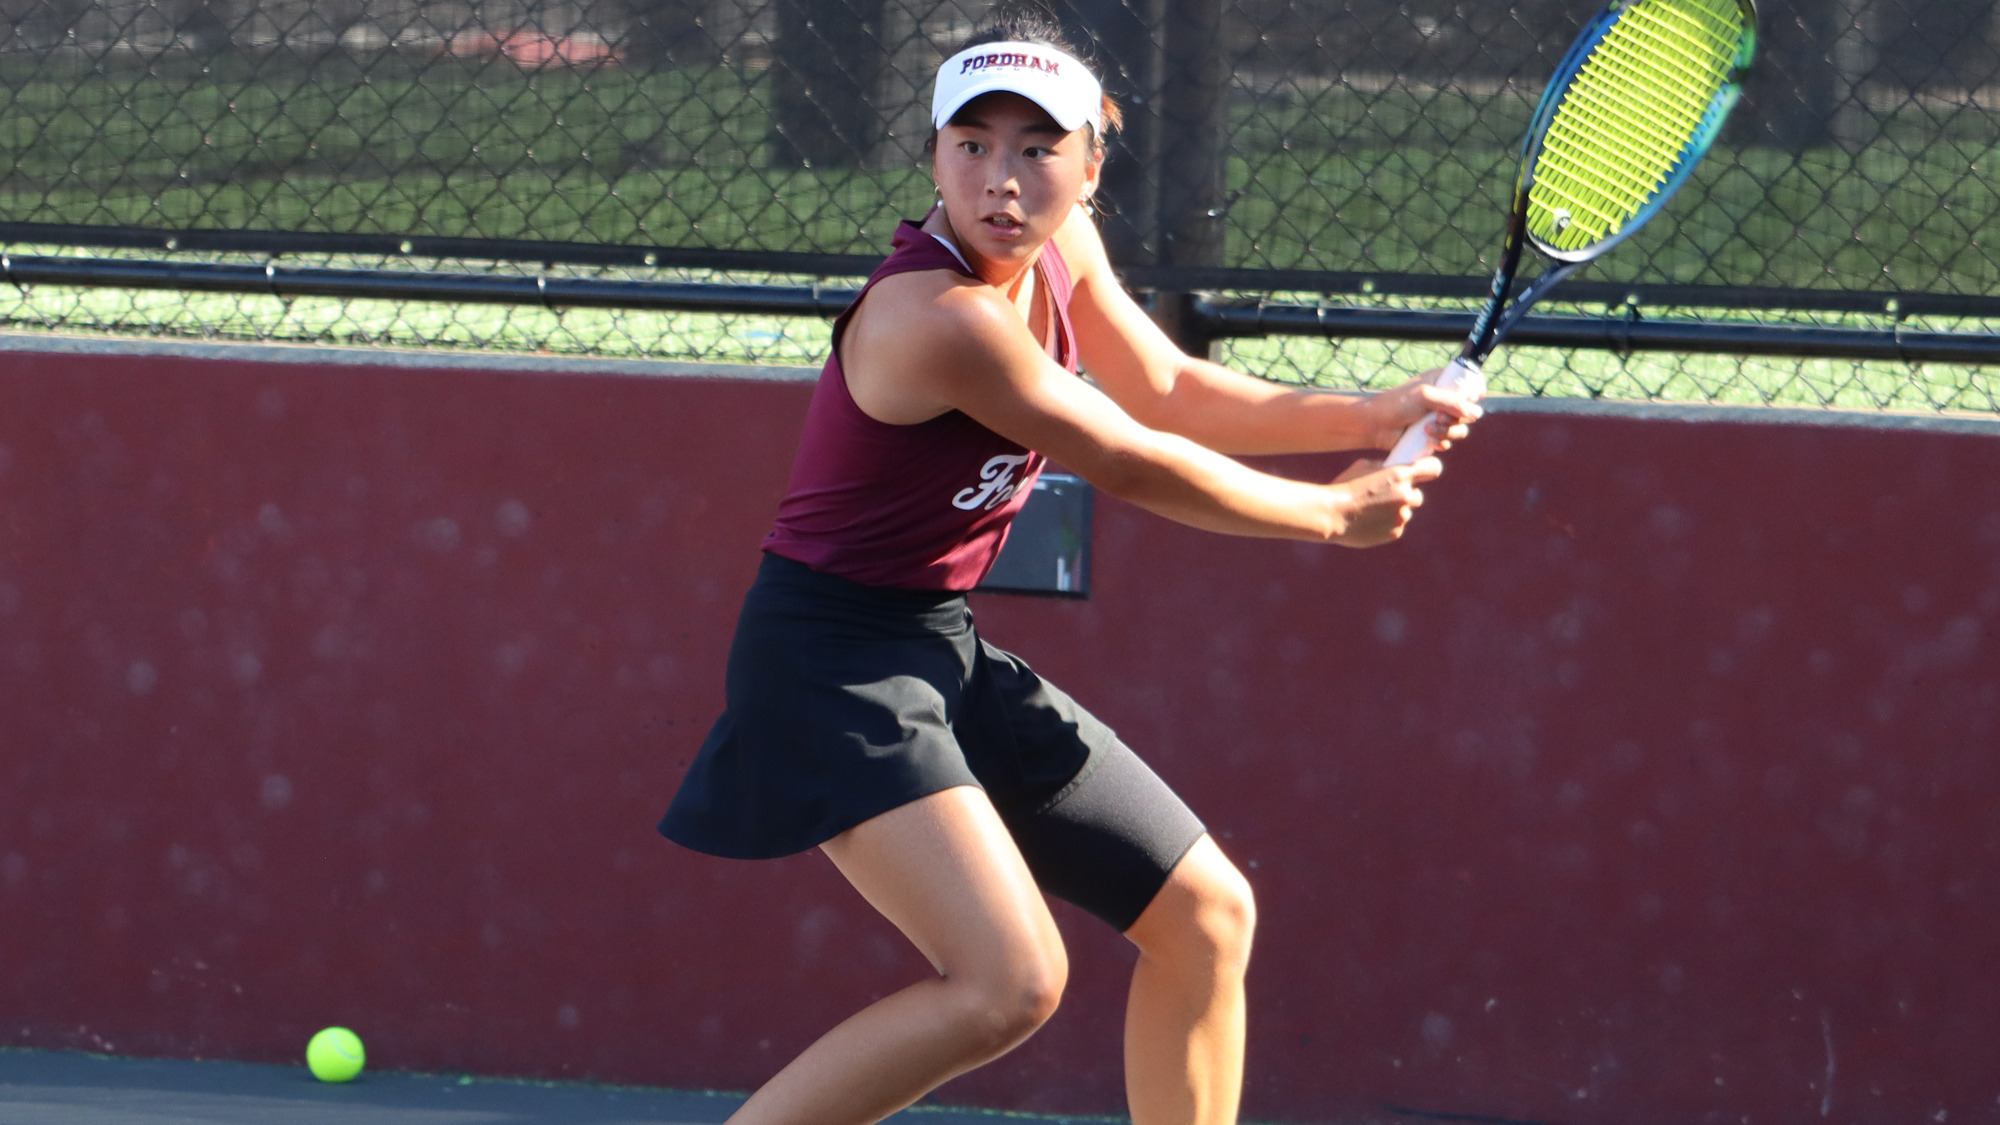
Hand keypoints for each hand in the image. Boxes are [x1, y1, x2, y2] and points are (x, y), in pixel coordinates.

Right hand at [1327, 455, 1441, 546]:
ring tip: (1370, 511)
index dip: (1429, 469)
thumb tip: (1395, 468)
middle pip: (1417, 495)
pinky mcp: (1395, 533)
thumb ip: (1385, 467)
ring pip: (1405, 513)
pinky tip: (1368, 521)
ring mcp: (1401, 516)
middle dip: (1405, 496)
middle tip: (1386, 497)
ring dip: (1394, 511)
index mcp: (1400, 475)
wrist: (1331, 514)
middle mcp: (1406, 495)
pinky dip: (1386, 524)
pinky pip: (1396, 526)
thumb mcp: (1363, 466)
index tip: (1424, 473)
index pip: (1433, 468)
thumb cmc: (1344, 486)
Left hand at [1369, 369, 1484, 453]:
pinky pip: (1449, 441)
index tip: (1470, 401)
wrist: (1375, 426)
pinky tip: (1430, 442)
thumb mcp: (1425, 396)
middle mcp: (1444, 398)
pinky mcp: (1433, 434)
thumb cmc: (1395, 405)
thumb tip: (1477, 413)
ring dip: (1448, 432)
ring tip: (1428, 430)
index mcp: (1443, 381)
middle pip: (1470, 411)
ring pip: (1460, 429)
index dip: (1475, 393)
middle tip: (1439, 418)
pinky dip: (1442, 443)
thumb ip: (1452, 402)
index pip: (1471, 384)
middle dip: (1458, 419)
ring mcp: (1439, 417)